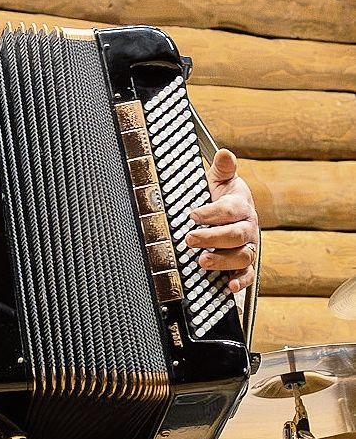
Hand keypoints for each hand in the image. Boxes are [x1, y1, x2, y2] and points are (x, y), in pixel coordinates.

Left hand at [188, 148, 259, 294]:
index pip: (229, 210)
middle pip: (235, 234)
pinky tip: (230, 285)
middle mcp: (248, 228)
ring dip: (222, 260)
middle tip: (190, 239)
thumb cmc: (220, 199)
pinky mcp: (245, 265)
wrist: (229, 219)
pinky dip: (240, 281)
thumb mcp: (219, 181)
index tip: (192, 215)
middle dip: (212, 238)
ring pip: (241, 256)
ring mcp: (247, 247)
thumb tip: (224, 153)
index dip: (211, 213)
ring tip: (202, 261)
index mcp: (241, 206)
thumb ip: (223, 168)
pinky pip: (248, 275)